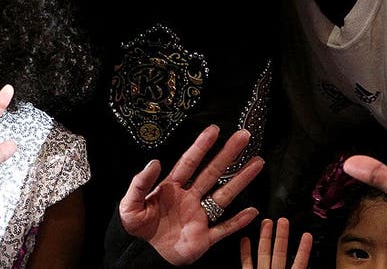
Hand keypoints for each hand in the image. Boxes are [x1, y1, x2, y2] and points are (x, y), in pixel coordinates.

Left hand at [119, 125, 263, 264]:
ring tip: (257, 162)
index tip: (213, 130)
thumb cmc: (134, 229)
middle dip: (227, 154)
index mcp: (171, 188)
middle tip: (242, 136)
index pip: (189, 163)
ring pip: (224, 196)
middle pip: (212, 172)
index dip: (201, 146)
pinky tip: (252, 211)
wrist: (141, 256)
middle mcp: (189, 198)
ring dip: (240, 180)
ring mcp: (198, 217)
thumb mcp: (130, 205)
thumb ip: (140, 184)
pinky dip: (238, 222)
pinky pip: (224, 229)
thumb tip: (154, 162)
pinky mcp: (203, 238)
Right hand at [240, 218, 311, 268]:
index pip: (299, 263)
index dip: (303, 249)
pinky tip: (245, 241)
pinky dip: (245, 253)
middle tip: (283, 220)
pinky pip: (247, 264)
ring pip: (264, 254)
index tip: (307, 236)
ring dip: (265, 237)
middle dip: (281, 236)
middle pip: (279, 253)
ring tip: (267, 222)